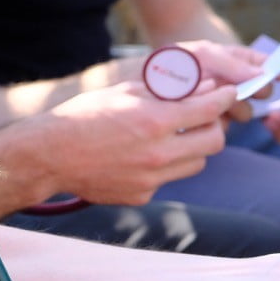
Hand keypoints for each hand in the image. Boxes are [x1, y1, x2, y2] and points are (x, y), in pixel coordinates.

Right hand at [40, 80, 236, 204]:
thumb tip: (203, 85)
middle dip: (216, 123)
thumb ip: (168, 90)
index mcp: (155, 121)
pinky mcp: (142, 196)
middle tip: (207, 113)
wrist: (50, 155)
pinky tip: (148, 153)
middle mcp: (158, 154)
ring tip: (178, 133)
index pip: (210, 109)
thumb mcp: (127, 91)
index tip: (229, 91)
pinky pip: (170, 179)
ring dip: (196, 146)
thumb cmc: (85, 115)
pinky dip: (168, 164)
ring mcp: (151, 180)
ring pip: (197, 163)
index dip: (225, 97)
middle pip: (214, 141)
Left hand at [176, 40, 268, 122]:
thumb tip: (264, 75)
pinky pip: (226, 125)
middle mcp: (231, 82)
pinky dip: (221, 119)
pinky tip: (210, 112)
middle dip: (258, 90)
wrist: (154, 81)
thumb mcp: (205, 54)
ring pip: (245, 112)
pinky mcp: (211, 121)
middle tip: (254, 90)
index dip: (272, 68)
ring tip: (225, 101)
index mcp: (232, 61)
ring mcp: (221, 103)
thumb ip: (234, 64)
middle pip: (260, 91)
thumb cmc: (179, 60)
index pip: (259, 63)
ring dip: (239, 107)